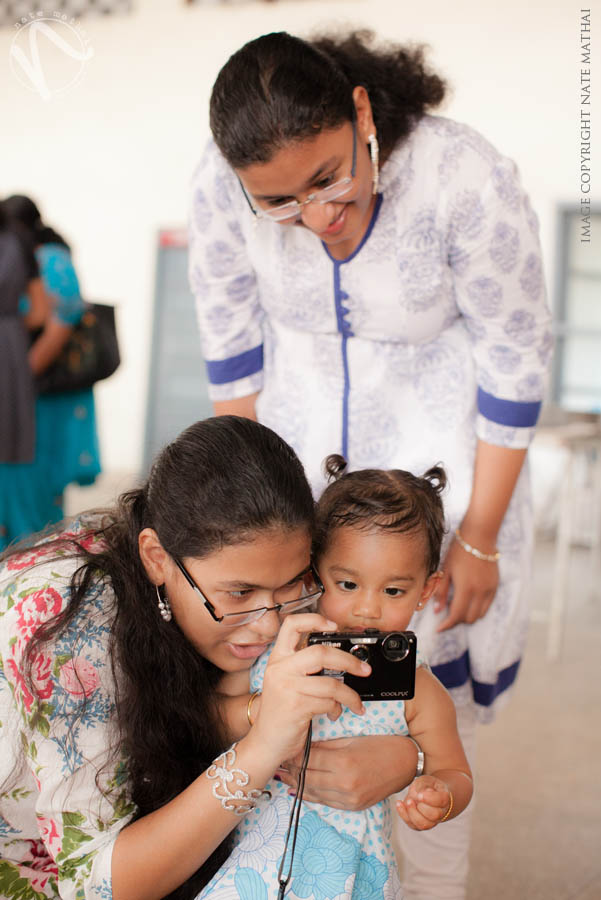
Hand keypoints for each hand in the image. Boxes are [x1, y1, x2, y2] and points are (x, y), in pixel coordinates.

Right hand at [250, 614, 369, 764]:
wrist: (266, 742)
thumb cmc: (280, 712)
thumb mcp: (284, 682)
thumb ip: (302, 667)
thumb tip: (337, 657)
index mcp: (277, 658)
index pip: (291, 625)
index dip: (314, 619)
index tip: (333, 625)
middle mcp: (280, 669)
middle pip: (321, 652)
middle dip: (349, 661)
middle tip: (364, 669)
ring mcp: (287, 687)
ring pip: (331, 683)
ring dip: (350, 695)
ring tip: (355, 703)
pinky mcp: (296, 706)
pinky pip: (329, 702)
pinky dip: (337, 709)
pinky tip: (334, 713)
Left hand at [275, 735, 417, 810]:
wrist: (406, 764)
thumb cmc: (381, 745)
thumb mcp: (352, 739)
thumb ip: (328, 745)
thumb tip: (305, 747)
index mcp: (344, 762)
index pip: (309, 758)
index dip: (295, 754)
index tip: (286, 749)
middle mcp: (345, 783)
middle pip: (307, 777)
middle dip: (291, 769)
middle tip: (280, 762)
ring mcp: (349, 798)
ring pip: (313, 792)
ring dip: (296, 784)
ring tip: (284, 775)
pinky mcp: (353, 807)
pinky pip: (325, 802)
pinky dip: (310, 795)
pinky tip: (299, 789)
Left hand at [396, 776, 451, 829]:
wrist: (425, 794)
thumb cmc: (427, 785)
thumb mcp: (425, 780)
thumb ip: (424, 785)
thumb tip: (423, 793)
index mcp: (444, 798)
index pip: (441, 801)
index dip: (430, 798)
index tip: (420, 794)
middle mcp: (440, 812)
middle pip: (435, 815)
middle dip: (421, 808)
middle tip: (411, 799)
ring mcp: (430, 821)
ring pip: (424, 824)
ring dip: (412, 813)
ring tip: (406, 801)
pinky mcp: (419, 825)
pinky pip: (412, 825)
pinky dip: (404, 814)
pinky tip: (399, 803)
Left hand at [434, 536, 498, 631]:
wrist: (479, 536)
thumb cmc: (459, 550)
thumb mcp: (445, 570)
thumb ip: (441, 592)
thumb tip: (437, 610)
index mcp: (465, 588)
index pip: (456, 616)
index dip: (447, 625)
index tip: (439, 628)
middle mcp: (480, 592)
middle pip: (469, 619)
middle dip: (456, 621)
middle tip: (446, 616)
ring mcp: (489, 590)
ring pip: (479, 615)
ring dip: (467, 616)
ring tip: (457, 608)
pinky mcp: (495, 586)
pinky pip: (487, 606)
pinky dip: (477, 609)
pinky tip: (468, 602)